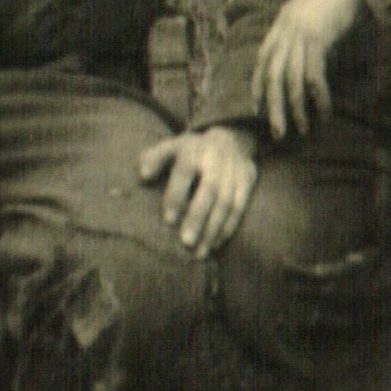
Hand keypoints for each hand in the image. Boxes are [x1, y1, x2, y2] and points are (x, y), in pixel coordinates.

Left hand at [138, 126, 257, 258]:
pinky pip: (240, 207)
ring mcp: (233, 170)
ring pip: (226, 203)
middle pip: (208, 191)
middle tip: (186, 242)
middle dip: (197, 217)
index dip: (176, 196)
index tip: (168, 221)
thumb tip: (143, 175)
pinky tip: (216, 244)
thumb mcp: (171, 147)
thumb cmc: (191, 151)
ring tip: (199, 253)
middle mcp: (215, 159)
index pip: (184, 172)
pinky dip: (228, 227)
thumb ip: (154, 158)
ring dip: (213, 229)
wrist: (230, 137)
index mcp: (192, 151)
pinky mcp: (247, 180)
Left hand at [252, 0, 361, 139]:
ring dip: (295, 108)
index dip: (257, 86)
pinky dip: (319, 97)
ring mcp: (299, 35)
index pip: (261, 61)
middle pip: (272, 76)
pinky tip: (324, 110)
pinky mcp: (318, 39)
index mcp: (280, 25)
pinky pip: (313, 76)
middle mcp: (285, 31)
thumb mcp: (309, 16)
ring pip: (291, 80)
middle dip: (273, 107)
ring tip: (302, 129)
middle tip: (277, 133)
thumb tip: (308, 65)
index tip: (256, 109)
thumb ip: (303, 38)